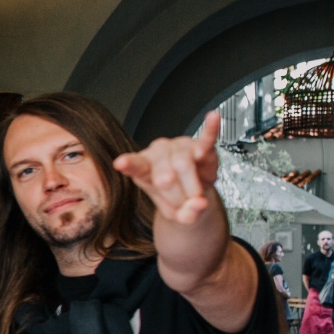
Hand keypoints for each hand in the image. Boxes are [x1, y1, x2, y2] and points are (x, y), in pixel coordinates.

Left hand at [113, 109, 221, 225]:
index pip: (134, 166)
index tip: (121, 163)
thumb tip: (199, 206)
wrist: (194, 192)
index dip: (128, 164)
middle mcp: (158, 153)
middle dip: (178, 198)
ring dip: (193, 188)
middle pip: (165, 176)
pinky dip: (210, 129)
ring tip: (197, 197)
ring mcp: (178, 146)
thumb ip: (185, 215)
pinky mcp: (200, 144)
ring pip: (183, 165)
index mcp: (144, 168)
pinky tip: (213, 118)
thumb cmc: (177, 198)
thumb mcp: (177, 214)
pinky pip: (206, 137)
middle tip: (187, 206)